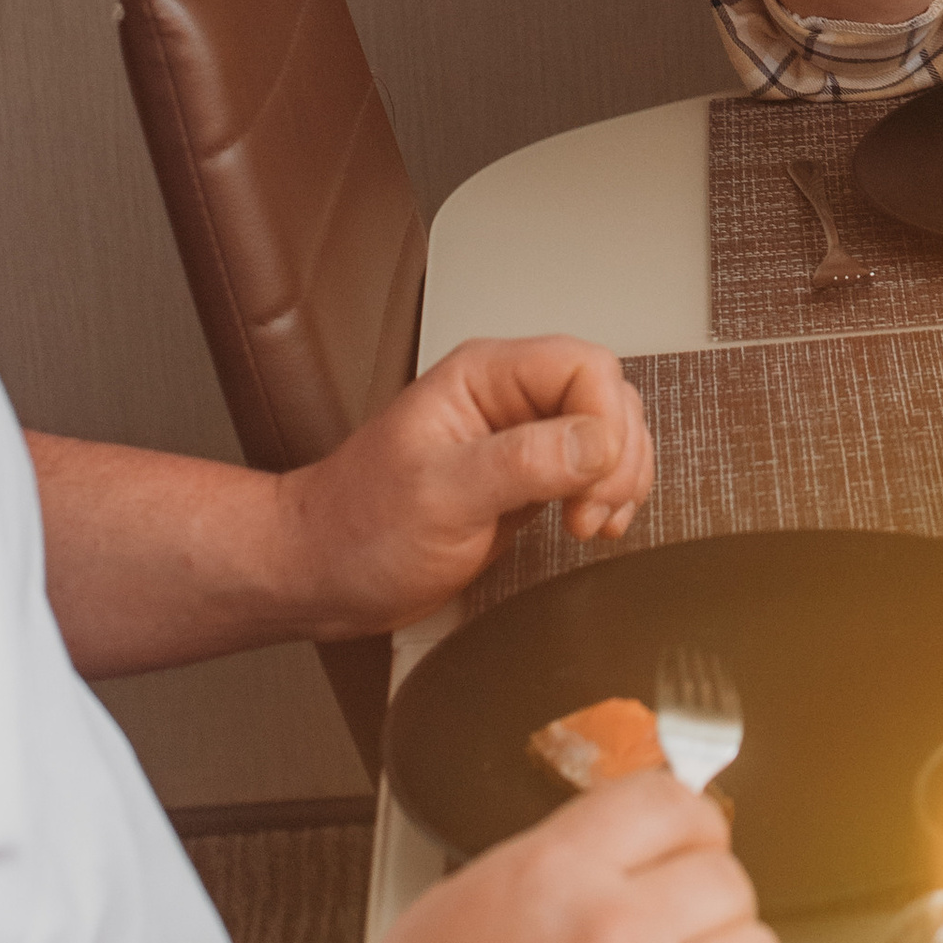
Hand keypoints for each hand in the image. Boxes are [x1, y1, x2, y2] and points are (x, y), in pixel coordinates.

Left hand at [281, 336, 655, 636]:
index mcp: (484, 377)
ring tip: (593, 523)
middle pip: (607, 395)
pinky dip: (610, 495)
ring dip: (620, 478)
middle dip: (617, 456)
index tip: (591, 481)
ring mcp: (520, 438)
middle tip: (590, 511)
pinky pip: (594, 468)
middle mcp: (507, 398)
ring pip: (609, 432)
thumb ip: (522, 462)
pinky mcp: (526, 479)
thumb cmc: (357, 530)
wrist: (322, 576)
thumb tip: (599, 442)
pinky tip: (594, 525)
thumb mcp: (439, 494)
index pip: (583, 366)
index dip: (605, 421)